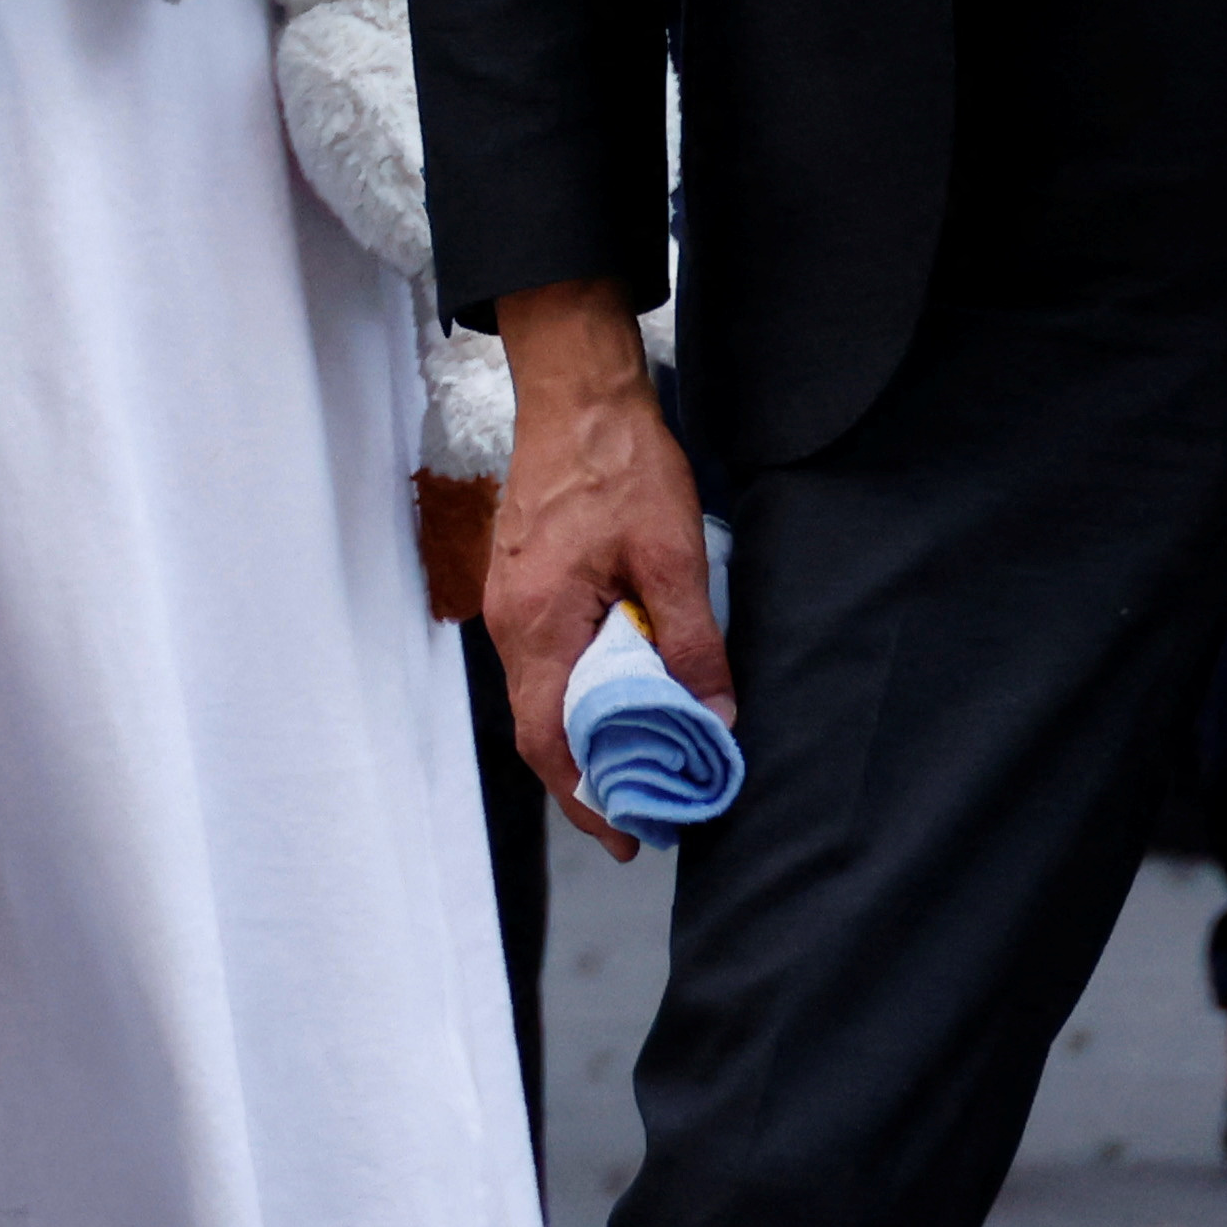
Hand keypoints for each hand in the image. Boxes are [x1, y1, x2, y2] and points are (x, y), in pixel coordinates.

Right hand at [484, 289, 722, 856]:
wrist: (576, 391)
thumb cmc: (619, 462)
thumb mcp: (673, 553)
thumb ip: (692, 641)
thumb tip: (715, 717)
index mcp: (541, 623)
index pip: (550, 740)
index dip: (586, 798)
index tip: (629, 835)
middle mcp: (513, 623)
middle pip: (541, 728)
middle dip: (591, 778)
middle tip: (648, 811)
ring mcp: (511, 603)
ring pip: (543, 696)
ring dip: (588, 735)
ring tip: (643, 761)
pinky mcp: (523, 584)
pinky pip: (545, 660)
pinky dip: (581, 692)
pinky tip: (623, 692)